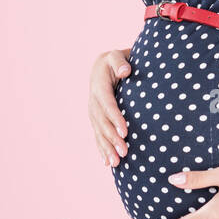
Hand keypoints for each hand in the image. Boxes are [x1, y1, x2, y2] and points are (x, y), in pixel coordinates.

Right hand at [88, 50, 130, 166]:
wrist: (104, 66)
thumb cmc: (116, 60)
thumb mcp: (116, 56)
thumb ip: (120, 61)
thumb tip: (125, 71)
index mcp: (99, 85)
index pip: (107, 104)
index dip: (115, 118)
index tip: (125, 132)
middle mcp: (93, 100)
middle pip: (102, 122)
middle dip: (112, 138)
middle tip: (124, 152)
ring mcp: (93, 111)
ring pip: (99, 132)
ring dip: (107, 148)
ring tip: (117, 162)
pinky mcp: (95, 118)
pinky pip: (98, 135)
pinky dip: (102, 149)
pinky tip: (107, 162)